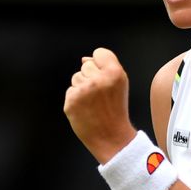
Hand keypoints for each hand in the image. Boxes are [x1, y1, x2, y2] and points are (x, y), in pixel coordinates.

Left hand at [63, 47, 136, 163]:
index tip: (105, 77)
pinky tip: (85, 109)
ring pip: (76, 77)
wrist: (111, 136)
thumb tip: (84, 59)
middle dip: (91, 77)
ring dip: (82, 87)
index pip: (99, 53)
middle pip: (86, 65)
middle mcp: (98, 79)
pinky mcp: (71, 101)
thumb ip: (106, 66)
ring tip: (93, 102)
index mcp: (115, 73)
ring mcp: (83, 91)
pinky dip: (76, 99)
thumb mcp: (120, 84)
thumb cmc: (115, 108)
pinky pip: (70, 91)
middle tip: (101, 95)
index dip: (100, 63)